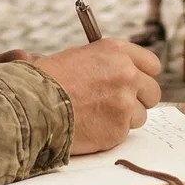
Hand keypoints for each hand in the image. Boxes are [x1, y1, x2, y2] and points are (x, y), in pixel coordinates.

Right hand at [34, 39, 161, 153]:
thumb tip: (116, 73)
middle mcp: (126, 74)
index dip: (143, 75)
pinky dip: (109, 133)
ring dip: (123, 118)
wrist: (32, 105)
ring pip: (139, 116)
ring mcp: (125, 103)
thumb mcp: (77, 57)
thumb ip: (104, 64)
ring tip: (95, 116)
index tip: (136, 83)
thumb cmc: (47, 80)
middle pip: (152, 92)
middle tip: (118, 104)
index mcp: (116, 51)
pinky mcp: (119, 129)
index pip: (151, 64)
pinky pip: (123, 133)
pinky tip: (88, 127)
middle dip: (138, 99)